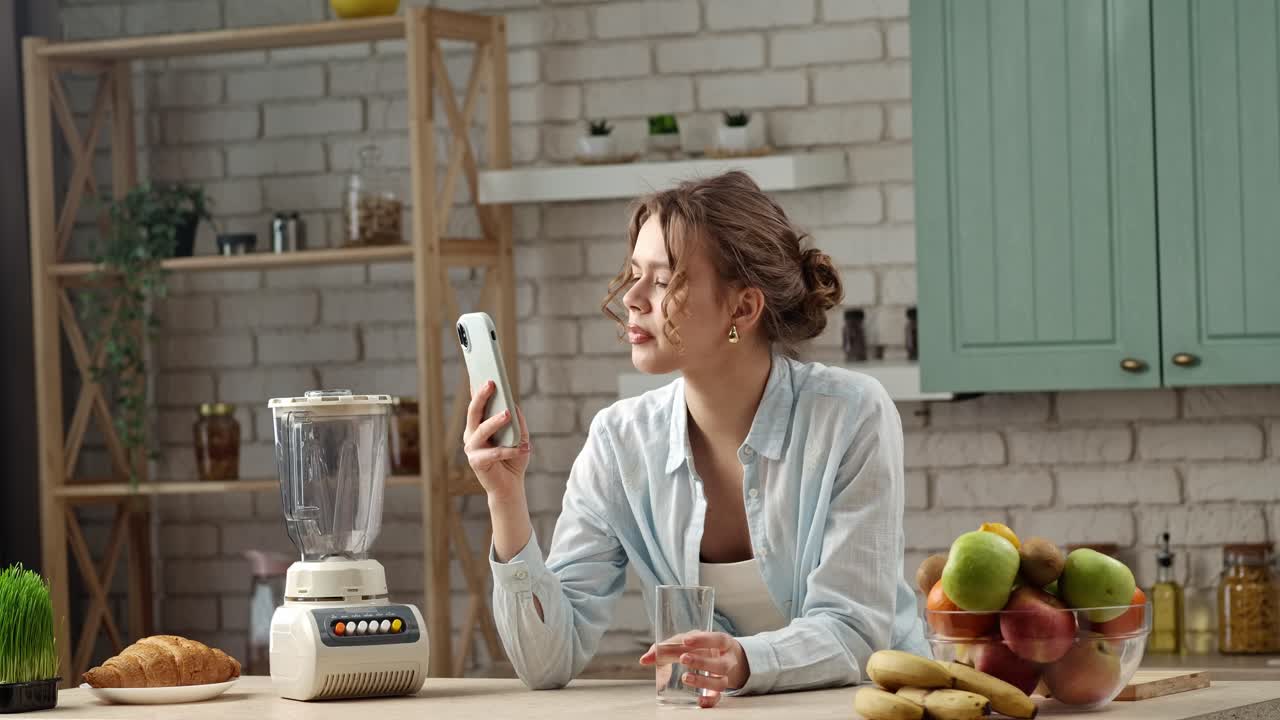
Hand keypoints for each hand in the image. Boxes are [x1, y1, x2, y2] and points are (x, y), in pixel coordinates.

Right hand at [462, 381, 531, 501]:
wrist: (509, 487)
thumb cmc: (513, 459)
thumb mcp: (519, 435)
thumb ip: (516, 420)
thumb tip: (512, 404)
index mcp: (478, 426)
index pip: (477, 403)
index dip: (476, 387)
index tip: (481, 371)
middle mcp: (471, 435)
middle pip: (474, 412)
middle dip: (481, 396)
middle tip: (491, 382)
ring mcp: (472, 449)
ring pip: (482, 430)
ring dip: (494, 422)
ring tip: (507, 414)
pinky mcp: (477, 463)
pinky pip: (494, 453)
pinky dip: (510, 450)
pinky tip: (524, 448)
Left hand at [639, 632, 748, 707]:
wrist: (722, 657)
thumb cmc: (701, 647)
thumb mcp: (688, 642)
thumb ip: (667, 648)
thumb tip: (644, 659)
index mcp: (721, 642)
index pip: (717, 639)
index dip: (703, 639)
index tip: (686, 640)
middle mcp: (726, 659)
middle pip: (720, 663)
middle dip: (701, 661)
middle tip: (683, 659)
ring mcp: (725, 676)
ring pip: (720, 681)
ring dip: (703, 681)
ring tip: (685, 678)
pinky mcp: (719, 691)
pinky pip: (717, 698)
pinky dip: (709, 701)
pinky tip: (698, 701)